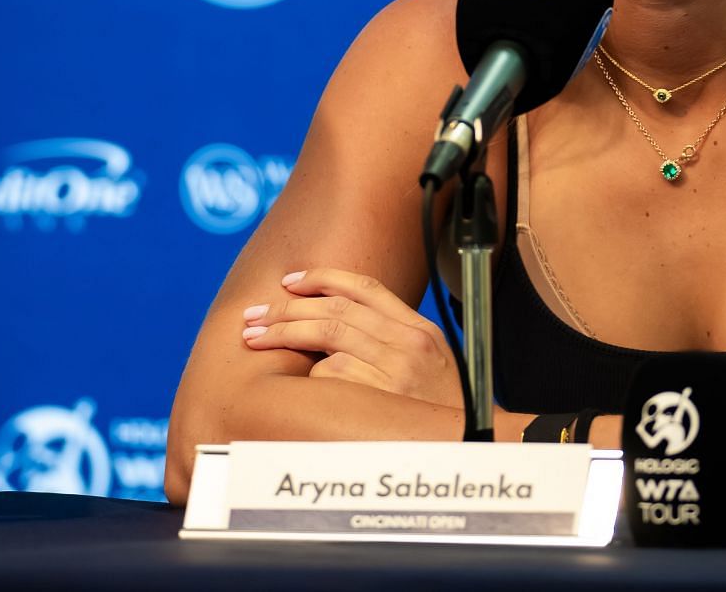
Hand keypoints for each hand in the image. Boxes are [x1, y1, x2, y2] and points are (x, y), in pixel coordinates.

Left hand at [240, 268, 462, 407]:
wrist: (471, 447)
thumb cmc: (440, 410)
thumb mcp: (429, 364)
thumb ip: (391, 341)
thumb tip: (333, 326)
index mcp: (418, 329)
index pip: (364, 286)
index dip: (321, 278)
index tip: (289, 281)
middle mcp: (408, 342)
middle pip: (336, 309)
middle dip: (286, 308)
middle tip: (254, 316)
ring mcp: (396, 369)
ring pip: (327, 335)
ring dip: (284, 334)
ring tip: (256, 339)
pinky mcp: (381, 397)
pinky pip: (332, 377)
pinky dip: (313, 378)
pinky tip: (305, 389)